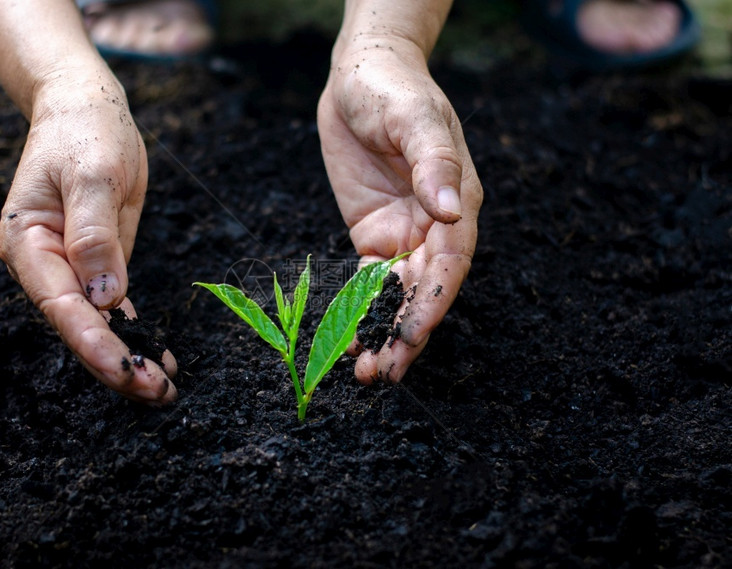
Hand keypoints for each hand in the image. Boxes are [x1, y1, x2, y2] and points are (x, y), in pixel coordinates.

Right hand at [0, 69, 176, 404]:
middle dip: (115, 364)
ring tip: (163, 388)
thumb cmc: (86, 134)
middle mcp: (43, 265)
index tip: (128, 371)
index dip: (95, 344)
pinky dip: (133, 334)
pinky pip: (111, 309)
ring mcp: (68, 268)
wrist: (87, 111)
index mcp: (28, 244)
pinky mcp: (95, 266)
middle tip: (158, 393)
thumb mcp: (95, 176)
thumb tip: (105, 299)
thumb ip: (96, 237)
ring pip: (95, 325)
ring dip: (127, 357)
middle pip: (77, 327)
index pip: (61, 307)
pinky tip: (156, 358)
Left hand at [318, 38, 481, 384]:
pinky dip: (359, 312)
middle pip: (424, 292)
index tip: (410, 337)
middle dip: (405, 335)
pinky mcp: (372, 234)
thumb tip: (451, 210)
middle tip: (382, 375)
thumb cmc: (394, 88)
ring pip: (396, 295)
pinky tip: (347, 339)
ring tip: (363, 372)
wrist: (361, 75)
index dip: (431, 304)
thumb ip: (432, 163)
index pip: (449, 266)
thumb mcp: (413, 118)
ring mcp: (403, 233)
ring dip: (382, 333)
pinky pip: (368, 282)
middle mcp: (434, 226)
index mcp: (455, 202)